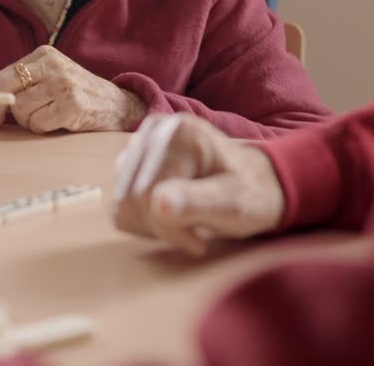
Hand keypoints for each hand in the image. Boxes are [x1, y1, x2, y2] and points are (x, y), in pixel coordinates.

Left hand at [0, 45, 145, 132]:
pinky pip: (38, 124)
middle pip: (6, 90)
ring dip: (27, 121)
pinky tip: (57, 121)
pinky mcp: (71, 106)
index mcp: (43, 54)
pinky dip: (42, 128)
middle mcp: (53, 65)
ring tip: (44, 116)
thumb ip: (21, 84)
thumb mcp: (50, 77)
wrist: (115, 104)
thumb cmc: (74, 93)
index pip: (2, 75)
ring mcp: (63, 84)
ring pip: (21, 110)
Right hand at [111, 113, 285, 256]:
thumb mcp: (234, 202)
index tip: (199, 242)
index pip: (146, 192)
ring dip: (154, 226)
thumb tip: (158, 203)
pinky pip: (121, 208)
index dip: (169, 226)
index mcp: (179, 132)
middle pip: (130, 197)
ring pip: (122, 204)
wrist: (252, 186)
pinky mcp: (131, 165)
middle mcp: (153, 131)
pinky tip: (172, 217)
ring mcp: (139, 146)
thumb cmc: (250, 194)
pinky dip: (145, 223)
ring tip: (187, 223)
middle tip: (196, 232)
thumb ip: (198, 201)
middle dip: (163, 226)